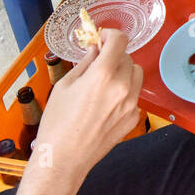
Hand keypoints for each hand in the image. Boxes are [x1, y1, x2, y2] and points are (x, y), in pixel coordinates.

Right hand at [15, 30, 141, 194]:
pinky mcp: (134, 117)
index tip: (103, 37)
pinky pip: (135, 94)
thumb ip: (85, 63)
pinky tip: (106, 103)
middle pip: (127, 57)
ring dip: (123, 72)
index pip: (120, 41)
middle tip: (98, 64)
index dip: (111, 35)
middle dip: (113, 56)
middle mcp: (123, 87)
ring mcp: (131, 104)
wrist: (64, 159)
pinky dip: (124, 92)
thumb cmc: (58, 123)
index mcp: (103, 76)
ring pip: (136, 74)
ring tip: (103, 83)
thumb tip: (96, 48)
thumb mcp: (65, 85)